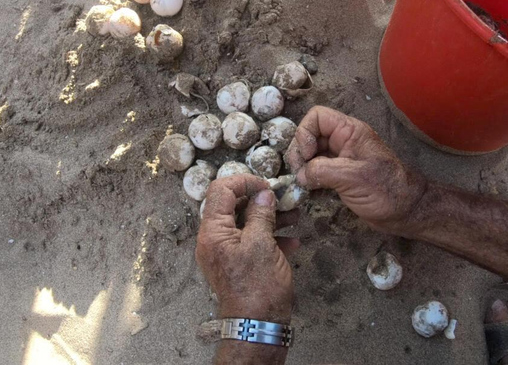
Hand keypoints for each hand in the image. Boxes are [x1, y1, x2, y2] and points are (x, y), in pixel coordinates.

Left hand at [196, 175, 293, 322]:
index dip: (244, 182)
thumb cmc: (258, 284)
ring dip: (269, 217)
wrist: (258, 324)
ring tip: (294, 216)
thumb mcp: (262, 242)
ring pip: (245, 224)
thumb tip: (263, 194)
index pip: (221, 190)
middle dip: (260, 200)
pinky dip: (269, 237)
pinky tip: (292, 241)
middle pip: (233, 206)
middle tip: (282, 199)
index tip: (266, 186)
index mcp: (213, 231)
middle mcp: (213, 239)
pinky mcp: (237, 263)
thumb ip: (261, 213)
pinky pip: (250, 241)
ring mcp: (225, 252)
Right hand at [285, 106, 426, 236]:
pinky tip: (308, 192)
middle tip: (300, 175)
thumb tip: (300, 175)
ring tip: (302, 185)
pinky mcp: (339, 177)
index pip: (317, 117)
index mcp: (350, 132)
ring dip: (302, 168)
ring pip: (311, 155)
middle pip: (310, 136)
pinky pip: (316, 171)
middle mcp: (343, 142)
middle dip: (300, 153)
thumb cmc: (387, 190)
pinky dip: (309, 179)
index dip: (305, 134)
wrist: (406, 212)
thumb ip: (323, 171)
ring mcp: (340, 159)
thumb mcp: (354, 176)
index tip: (307, 157)